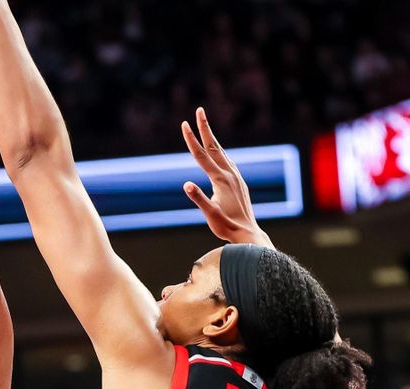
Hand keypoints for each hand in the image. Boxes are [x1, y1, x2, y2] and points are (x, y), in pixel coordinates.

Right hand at [181, 107, 272, 247]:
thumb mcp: (209, 214)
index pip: (201, 155)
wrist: (248, 233)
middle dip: (205, 128)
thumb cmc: (226, 226)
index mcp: (220, 179)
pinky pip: (227, 161)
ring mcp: (236, 177)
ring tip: (205, 127)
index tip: (184, 124)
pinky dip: (219, 152)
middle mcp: (230, 174)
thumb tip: (185, 185)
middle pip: (213, 147)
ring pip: (221, 152)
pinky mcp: (238, 182)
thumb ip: (198, 198)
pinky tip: (218, 153)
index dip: (191, 139)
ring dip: (212, 138)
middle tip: (199, 110)